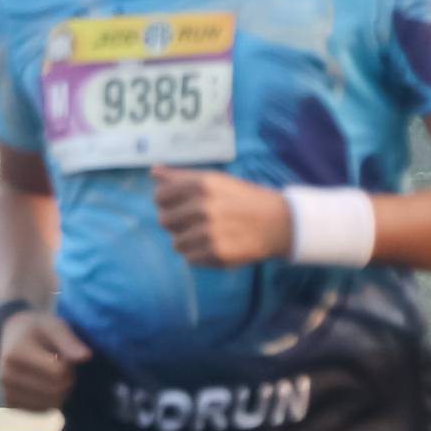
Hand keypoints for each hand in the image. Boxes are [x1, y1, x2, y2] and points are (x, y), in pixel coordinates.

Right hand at [0, 308, 91, 412]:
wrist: (10, 335)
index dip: (69, 366)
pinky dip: (49, 400)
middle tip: (62, 366)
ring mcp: (6, 392)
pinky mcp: (10, 405)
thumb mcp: (53, 326)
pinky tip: (45, 385)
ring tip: (53, 375)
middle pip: (55, 391)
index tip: (64, 356)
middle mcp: (6, 376)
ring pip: (50, 404)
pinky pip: (41, 411)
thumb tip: (86, 357)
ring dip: (60, 392)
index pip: (58, 373)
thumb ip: (69, 341)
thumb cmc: (36, 329)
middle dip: (66, 380)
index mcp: (16, 354)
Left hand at [149, 169, 292, 265]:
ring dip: (188, 241)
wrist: (277, 222)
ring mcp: (210, 231)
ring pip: (176, 243)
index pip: (160, 196)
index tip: (177, 205)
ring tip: (207, 234)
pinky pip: (190, 258)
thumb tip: (153, 172)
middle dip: (176, 222)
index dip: (165, 202)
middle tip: (195, 221)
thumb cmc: (241, 199)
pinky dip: (199, 255)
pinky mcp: (217, 253)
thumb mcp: (215, 181)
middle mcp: (205, 206)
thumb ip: (181, 177)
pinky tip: (215, 245)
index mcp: (203, 184)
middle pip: (164, 220)